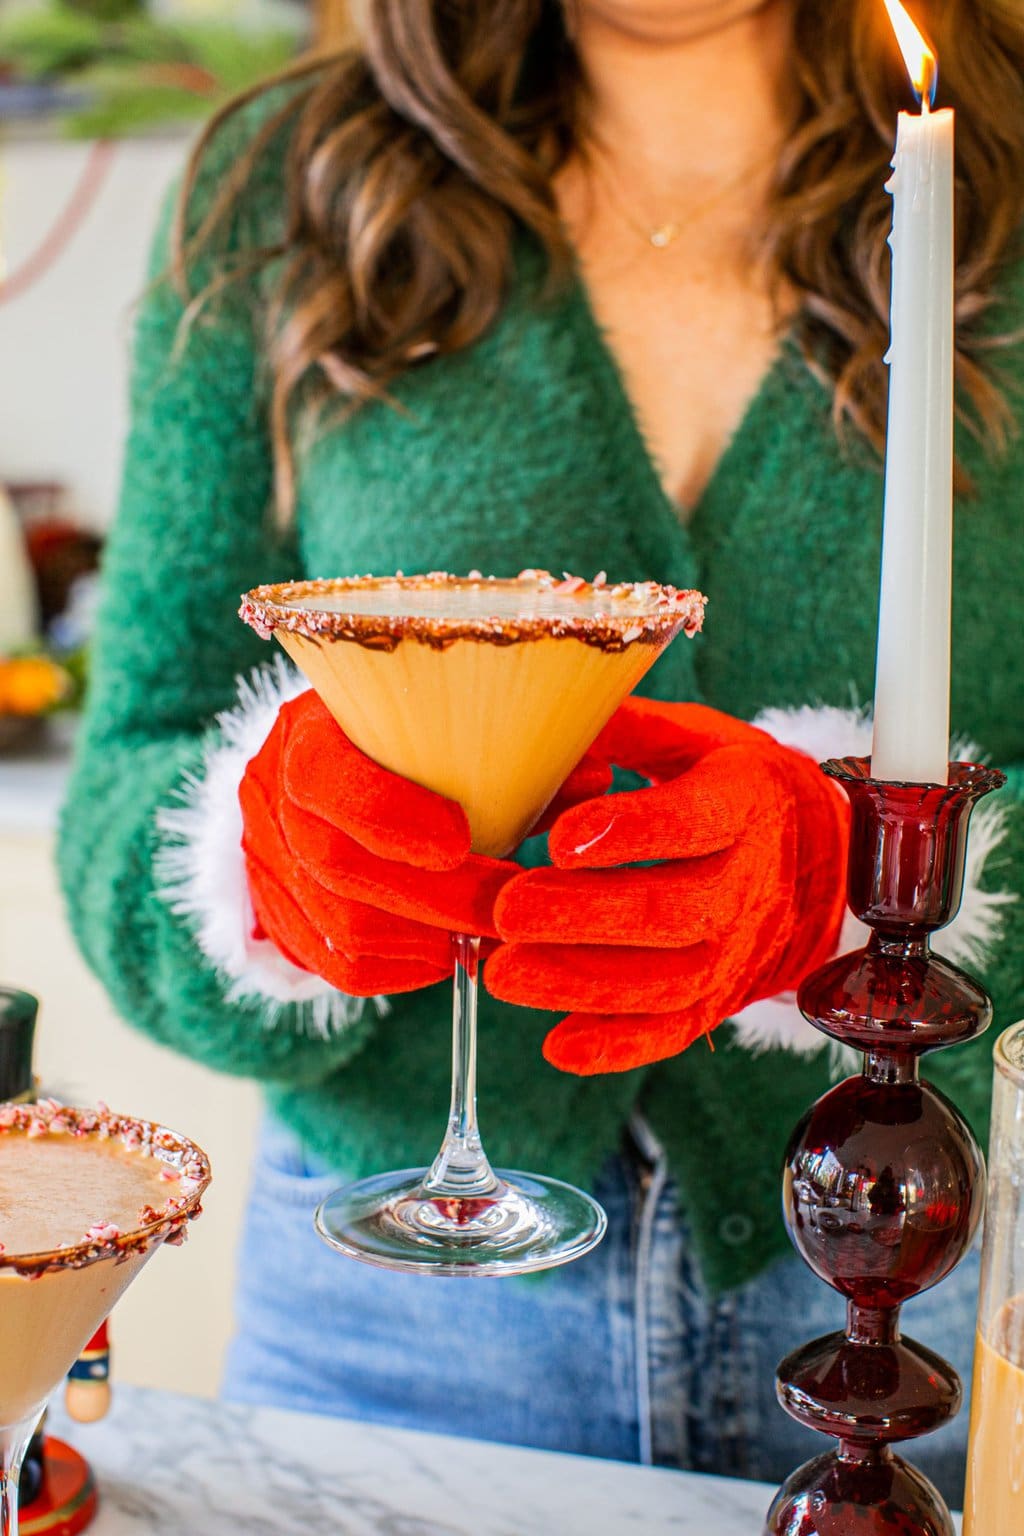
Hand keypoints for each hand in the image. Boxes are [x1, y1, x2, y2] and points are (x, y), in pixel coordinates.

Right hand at [239, 691, 520, 995]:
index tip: (462, 839)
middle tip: (508, 906)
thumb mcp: (444, 726)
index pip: (326, 780)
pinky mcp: (282, 922)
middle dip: (436, 896)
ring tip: (492, 931)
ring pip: (344, 928)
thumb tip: (597, 778)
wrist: (324, 780)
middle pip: (339, 866)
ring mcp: (268, 866)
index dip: (391, 817)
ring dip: (429, 938)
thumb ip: (513, 748)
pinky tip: (452, 951)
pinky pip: (343, 968)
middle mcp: (272, 800)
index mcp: (305, 735)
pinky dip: (408, 969)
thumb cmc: (403, 742)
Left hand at [485, 699, 848, 1073]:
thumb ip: (629, 727)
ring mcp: (737, 951)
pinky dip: (618, 1047)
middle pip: (674, 911)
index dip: (634, 833)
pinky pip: (674, 1031)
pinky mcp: (721, 999)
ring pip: (668, 980)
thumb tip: (550, 710)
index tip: (562, 839)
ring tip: (504, 975)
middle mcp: (749, 883)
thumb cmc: (734, 786)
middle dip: (586, 917)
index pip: (696, 821)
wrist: (822, 862)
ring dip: (584, 983)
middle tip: (506, 912)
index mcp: (745, 802)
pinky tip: (558, 1046)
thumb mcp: (697, 738)